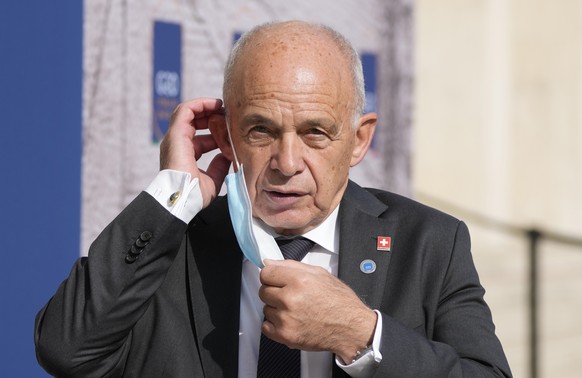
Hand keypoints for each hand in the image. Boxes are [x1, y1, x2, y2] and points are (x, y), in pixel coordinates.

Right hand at [160, 98, 230, 207]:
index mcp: (185, 155)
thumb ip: (219, 166)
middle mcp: (177, 144)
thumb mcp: (213, 179)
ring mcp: (175, 138)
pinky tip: (215, 104)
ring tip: (222, 106)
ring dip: (206, 107)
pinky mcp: (175, 133)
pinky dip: (200, 104)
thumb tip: (226, 156)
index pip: (200, 138)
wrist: (183, 198)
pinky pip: (185, 110)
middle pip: (193, 122)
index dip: (216, 133)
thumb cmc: (195, 194)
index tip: (231, 130)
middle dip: (211, 116)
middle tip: (228, 115)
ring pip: (188, 112)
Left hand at [259, 259, 377, 362]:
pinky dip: (275, 325)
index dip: (271, 275)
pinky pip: (266, 326)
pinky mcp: (285, 335)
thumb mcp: (320, 274)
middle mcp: (291, 298)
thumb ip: (291, 266)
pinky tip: (290, 321)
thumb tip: (270, 263)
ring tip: (295, 310)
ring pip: (265, 309)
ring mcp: (287, 318)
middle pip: (263, 291)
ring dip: (276, 309)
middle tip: (289, 296)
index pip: (266, 273)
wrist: (351, 328)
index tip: (275, 279)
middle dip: (274, 292)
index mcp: (299, 280)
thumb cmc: (340, 302)